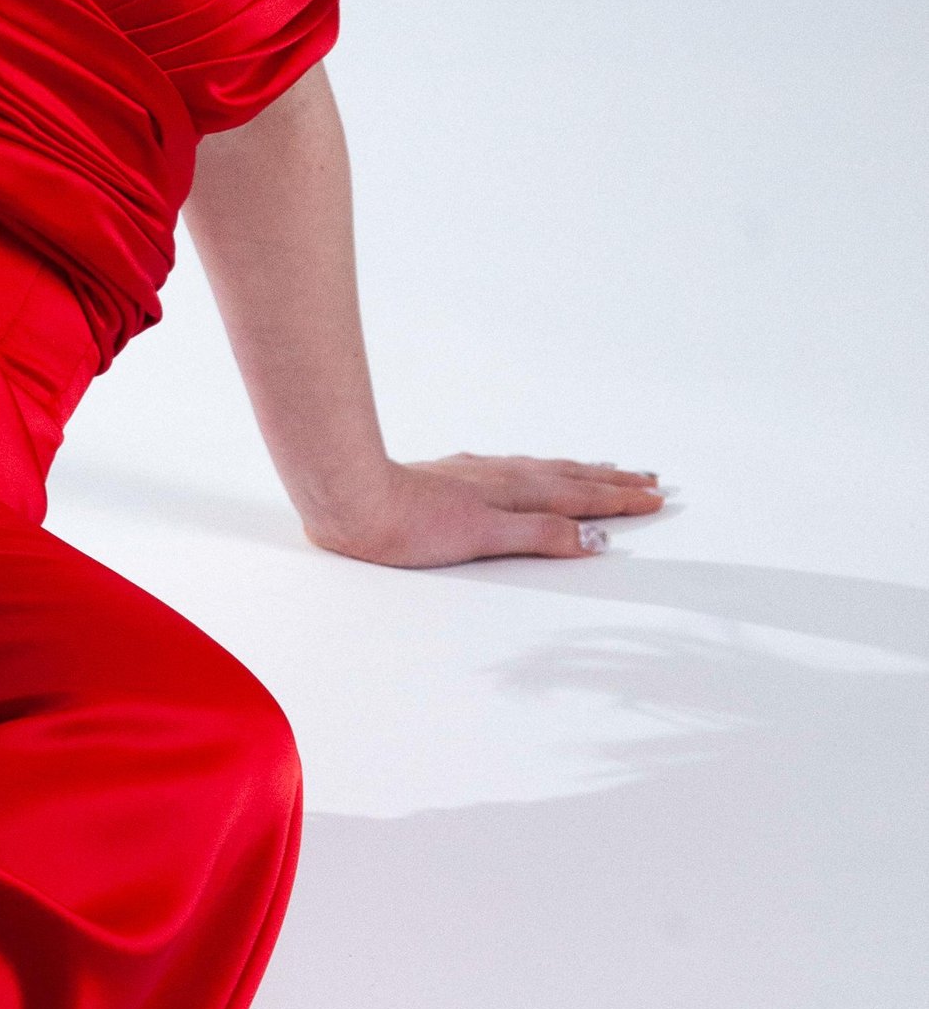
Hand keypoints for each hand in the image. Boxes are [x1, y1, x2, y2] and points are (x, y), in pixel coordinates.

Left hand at [305, 454, 665, 568]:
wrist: (352, 500)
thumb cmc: (409, 526)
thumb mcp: (484, 536)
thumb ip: (539, 534)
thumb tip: (595, 539)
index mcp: (513, 491)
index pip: (580, 496)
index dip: (620, 500)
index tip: (657, 499)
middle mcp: (499, 476)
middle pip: (569, 476)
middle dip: (612, 481)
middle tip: (651, 480)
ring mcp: (475, 474)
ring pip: (542, 469)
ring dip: (579, 471)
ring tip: (607, 470)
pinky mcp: (450, 477)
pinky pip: (513, 469)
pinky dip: (539, 471)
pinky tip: (528, 471)